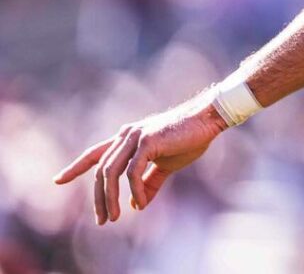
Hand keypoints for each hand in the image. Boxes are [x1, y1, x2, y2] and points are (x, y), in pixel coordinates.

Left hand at [53, 100, 227, 223]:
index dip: (75, 167)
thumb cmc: (189, 138)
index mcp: (127, 138)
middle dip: (99, 198)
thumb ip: (150, 182)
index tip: (58, 180)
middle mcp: (126, 135)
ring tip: (114, 217)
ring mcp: (135, 137)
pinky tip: (140, 203)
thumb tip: (136, 204)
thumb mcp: (166, 165)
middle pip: (101, 170)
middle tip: (102, 220)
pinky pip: (132, 172)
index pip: (95, 154)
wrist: (208, 120)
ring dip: (110, 198)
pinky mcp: (147, 141)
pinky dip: (134, 190)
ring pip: (111, 172)